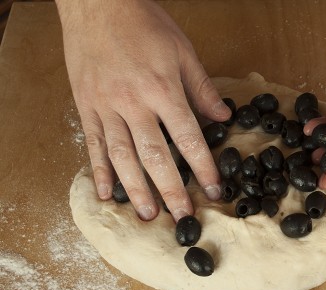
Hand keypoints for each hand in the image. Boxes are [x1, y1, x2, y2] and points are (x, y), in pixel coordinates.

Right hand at [56, 0, 229, 220]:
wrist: (97, 2)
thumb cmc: (144, 23)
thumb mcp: (183, 51)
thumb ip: (202, 88)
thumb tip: (223, 117)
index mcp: (162, 89)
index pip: (187, 138)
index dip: (202, 167)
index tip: (213, 191)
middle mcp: (133, 102)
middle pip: (154, 155)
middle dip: (170, 189)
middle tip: (182, 216)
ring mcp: (105, 105)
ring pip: (122, 156)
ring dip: (136, 188)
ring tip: (148, 214)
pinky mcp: (86, 105)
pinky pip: (93, 143)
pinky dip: (100, 170)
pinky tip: (106, 193)